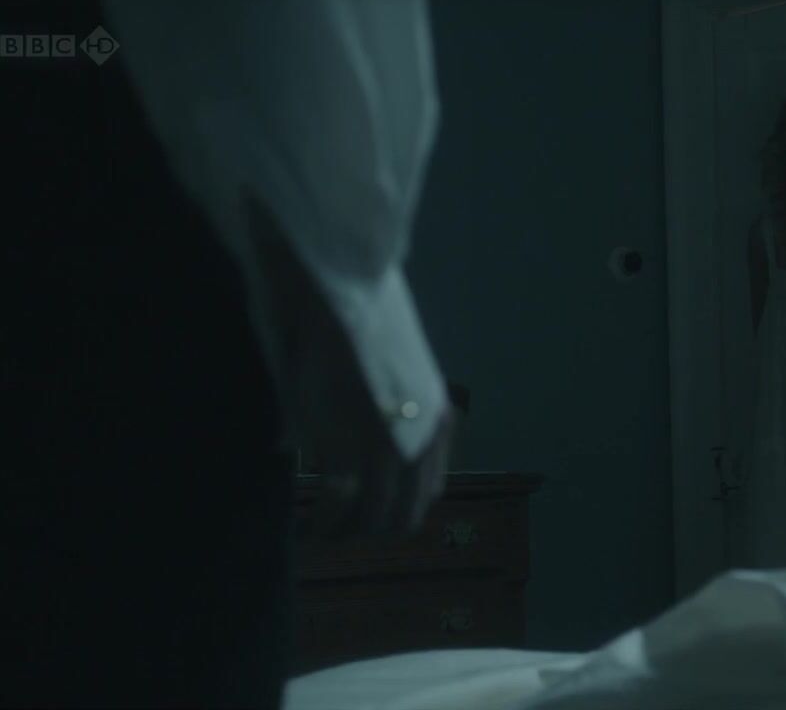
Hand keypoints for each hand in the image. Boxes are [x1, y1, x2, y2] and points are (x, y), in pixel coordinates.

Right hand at [243, 191, 455, 539]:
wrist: (340, 291)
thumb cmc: (356, 327)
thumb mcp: (391, 378)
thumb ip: (384, 420)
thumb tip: (349, 456)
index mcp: (437, 422)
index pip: (427, 493)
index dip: (393, 512)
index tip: (363, 516)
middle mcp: (423, 440)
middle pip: (402, 516)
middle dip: (367, 531)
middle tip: (334, 531)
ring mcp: (390, 444)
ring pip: (371, 517)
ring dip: (343, 533)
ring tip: (319, 533)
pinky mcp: (352, 441)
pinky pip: (339, 502)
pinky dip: (323, 522)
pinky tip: (309, 526)